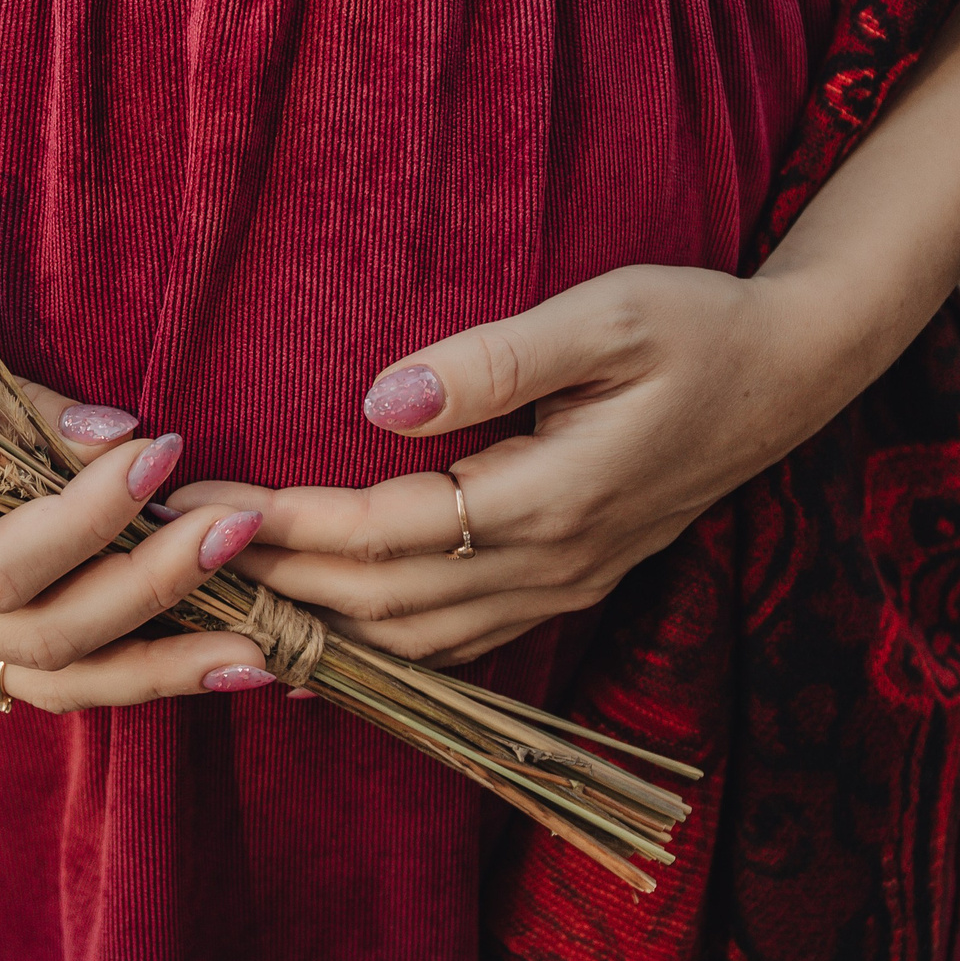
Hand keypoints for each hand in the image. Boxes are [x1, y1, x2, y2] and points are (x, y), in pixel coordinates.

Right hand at [0, 383, 275, 711]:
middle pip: (43, 633)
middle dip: (153, 584)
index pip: (1, 562)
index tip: (166, 450)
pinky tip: (212, 659)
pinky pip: (55, 683)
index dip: (90, 515)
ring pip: (58, 682)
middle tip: (239, 529)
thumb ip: (29, 417)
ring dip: (166, 662)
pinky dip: (135, 668)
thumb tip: (122, 435)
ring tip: (258, 648)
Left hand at [169, 265, 864, 666]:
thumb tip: (379, 400)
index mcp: (552, 499)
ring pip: (411, 639)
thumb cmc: (694, 325)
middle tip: (169, 550)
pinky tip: (310, 634)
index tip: (199, 504)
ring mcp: (561, 586)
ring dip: (309, 621)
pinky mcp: (563, 584)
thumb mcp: (605, 315)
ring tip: (215, 594)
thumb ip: (495, 360)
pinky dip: (370, 644)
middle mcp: (552, 564)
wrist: (789, 374)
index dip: (285, 525)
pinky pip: (450, 642)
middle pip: (381, 601)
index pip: (386, 531)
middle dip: (271, 580)